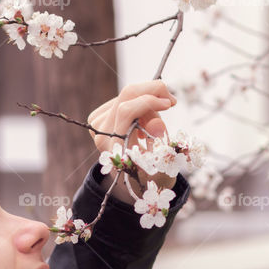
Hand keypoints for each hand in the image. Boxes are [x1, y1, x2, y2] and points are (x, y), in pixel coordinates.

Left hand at [87, 80, 177, 204]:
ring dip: (149, 105)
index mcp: (115, 149)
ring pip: (128, 96)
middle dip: (153, 92)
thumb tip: (156, 123)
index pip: (126, 110)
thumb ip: (160, 146)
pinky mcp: (98, 116)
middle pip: (127, 95)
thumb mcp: (162, 164)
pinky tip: (143, 123)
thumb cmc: (152, 172)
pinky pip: (124, 99)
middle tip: (171, 102)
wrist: (132, 177)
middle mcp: (101, 134)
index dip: (149, 101)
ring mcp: (97, 124)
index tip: (170, 103)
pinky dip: (140, 105)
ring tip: (154, 127)